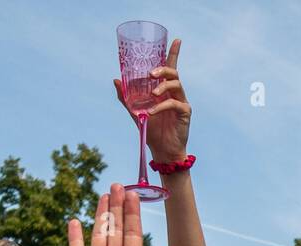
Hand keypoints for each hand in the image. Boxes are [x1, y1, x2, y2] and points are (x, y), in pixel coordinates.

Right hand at [67, 185, 179, 245]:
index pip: (133, 234)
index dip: (133, 213)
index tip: (134, 192)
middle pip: (116, 229)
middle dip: (117, 207)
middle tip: (118, 184)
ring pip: (98, 235)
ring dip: (101, 215)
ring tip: (103, 194)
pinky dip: (75, 236)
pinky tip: (76, 221)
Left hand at [114, 38, 190, 164]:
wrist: (162, 151)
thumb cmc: (152, 131)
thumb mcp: (135, 112)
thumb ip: (126, 97)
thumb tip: (115, 79)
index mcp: (164, 89)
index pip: (170, 67)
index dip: (174, 53)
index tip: (176, 39)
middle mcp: (174, 92)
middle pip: (173, 72)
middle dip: (162, 69)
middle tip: (150, 74)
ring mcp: (181, 101)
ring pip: (176, 84)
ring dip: (162, 86)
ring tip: (151, 95)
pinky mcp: (185, 113)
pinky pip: (174, 103)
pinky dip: (161, 106)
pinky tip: (152, 111)